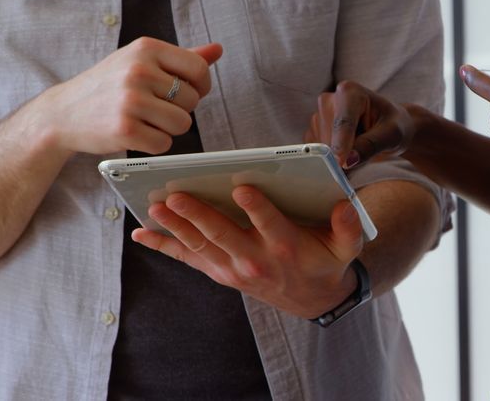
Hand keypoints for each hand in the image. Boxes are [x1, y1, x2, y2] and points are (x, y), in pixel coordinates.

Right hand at [25, 37, 222, 156]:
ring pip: (182, 123)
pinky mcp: (124, 129)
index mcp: (146, 48)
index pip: (199, 69)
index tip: (186, 92)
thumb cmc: (109, 85)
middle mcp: (138, 70)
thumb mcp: (140, 61)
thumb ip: (181, 57)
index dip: (201, 86)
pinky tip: (135, 133)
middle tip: (152, 107)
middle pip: (192, 100)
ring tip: (145, 120)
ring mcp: (130, 100)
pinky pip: (164, 144)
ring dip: (169, 128)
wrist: (63, 113)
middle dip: (179, 108)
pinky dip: (154, 144)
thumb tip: (218, 49)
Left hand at [132, 186, 364, 318]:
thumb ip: (348, 225)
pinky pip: (187, 258)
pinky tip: (141, 234)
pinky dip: (163, 246)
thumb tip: (346, 203)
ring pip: (200, 245)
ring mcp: (233, 268)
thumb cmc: (326, 261)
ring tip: (156, 207)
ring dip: (176, 226)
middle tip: (177, 195)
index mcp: (286, 246)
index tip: (242, 188)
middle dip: (198, 214)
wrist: (312, 299)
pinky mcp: (219, 272)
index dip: (257, 207)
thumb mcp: (346, 246)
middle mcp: (256, 259)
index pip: (269, 224)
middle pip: (222, 234)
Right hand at [306, 81, 415, 168]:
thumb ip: (371, 145)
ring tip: (361, 147)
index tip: (341, 163)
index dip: (341, 144)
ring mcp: (319, 116)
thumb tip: (347, 161)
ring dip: (339, 157)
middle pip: (329, 136)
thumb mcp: (391, 135)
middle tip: (365, 155)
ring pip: (321, 147)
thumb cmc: (394, 125)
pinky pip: (318, 153)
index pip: (342, 122)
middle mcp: (329, 100)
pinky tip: (349, 151)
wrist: (389, 126)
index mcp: (349, 92)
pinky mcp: (315, 131)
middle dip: (343, 153)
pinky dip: (332, 159)